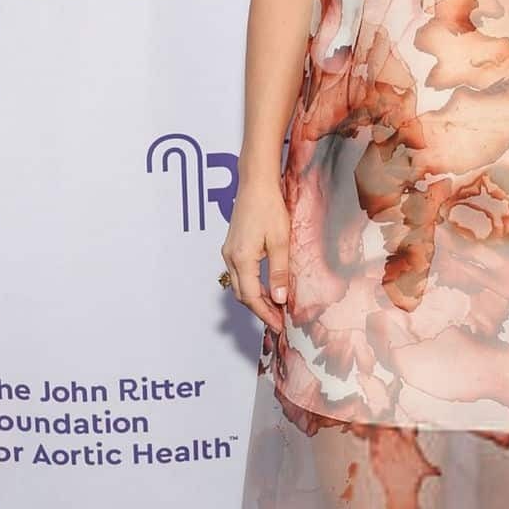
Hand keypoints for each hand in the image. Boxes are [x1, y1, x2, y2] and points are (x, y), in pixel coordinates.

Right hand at [221, 181, 289, 331]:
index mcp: (241, 258)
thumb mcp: (280, 242)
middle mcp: (230, 257)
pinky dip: (253, 285)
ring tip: (276, 307)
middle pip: (243, 294)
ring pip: (240, 285)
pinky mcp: (232, 246)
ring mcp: (229, 252)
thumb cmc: (269, 207)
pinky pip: (241, 274)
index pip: (252, 297)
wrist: (256, 183)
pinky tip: (268, 287)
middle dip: (261, 310)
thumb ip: (279, 272)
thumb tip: (279, 299)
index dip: (266, 314)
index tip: (280, 325)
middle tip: (280, 320)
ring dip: (257, 298)